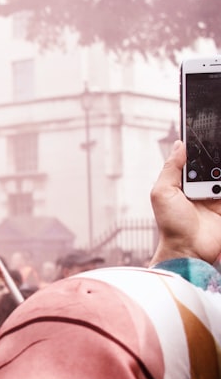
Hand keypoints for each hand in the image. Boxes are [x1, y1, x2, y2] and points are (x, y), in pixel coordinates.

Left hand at [150, 141, 220, 264]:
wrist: (189, 250)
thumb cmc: (171, 224)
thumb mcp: (162, 193)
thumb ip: (171, 168)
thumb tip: (179, 144)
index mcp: (183, 182)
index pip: (196, 158)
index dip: (203, 144)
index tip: (210, 128)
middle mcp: (201, 186)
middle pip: (215, 163)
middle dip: (218, 152)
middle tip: (220, 137)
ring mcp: (216, 195)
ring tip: (217, 173)